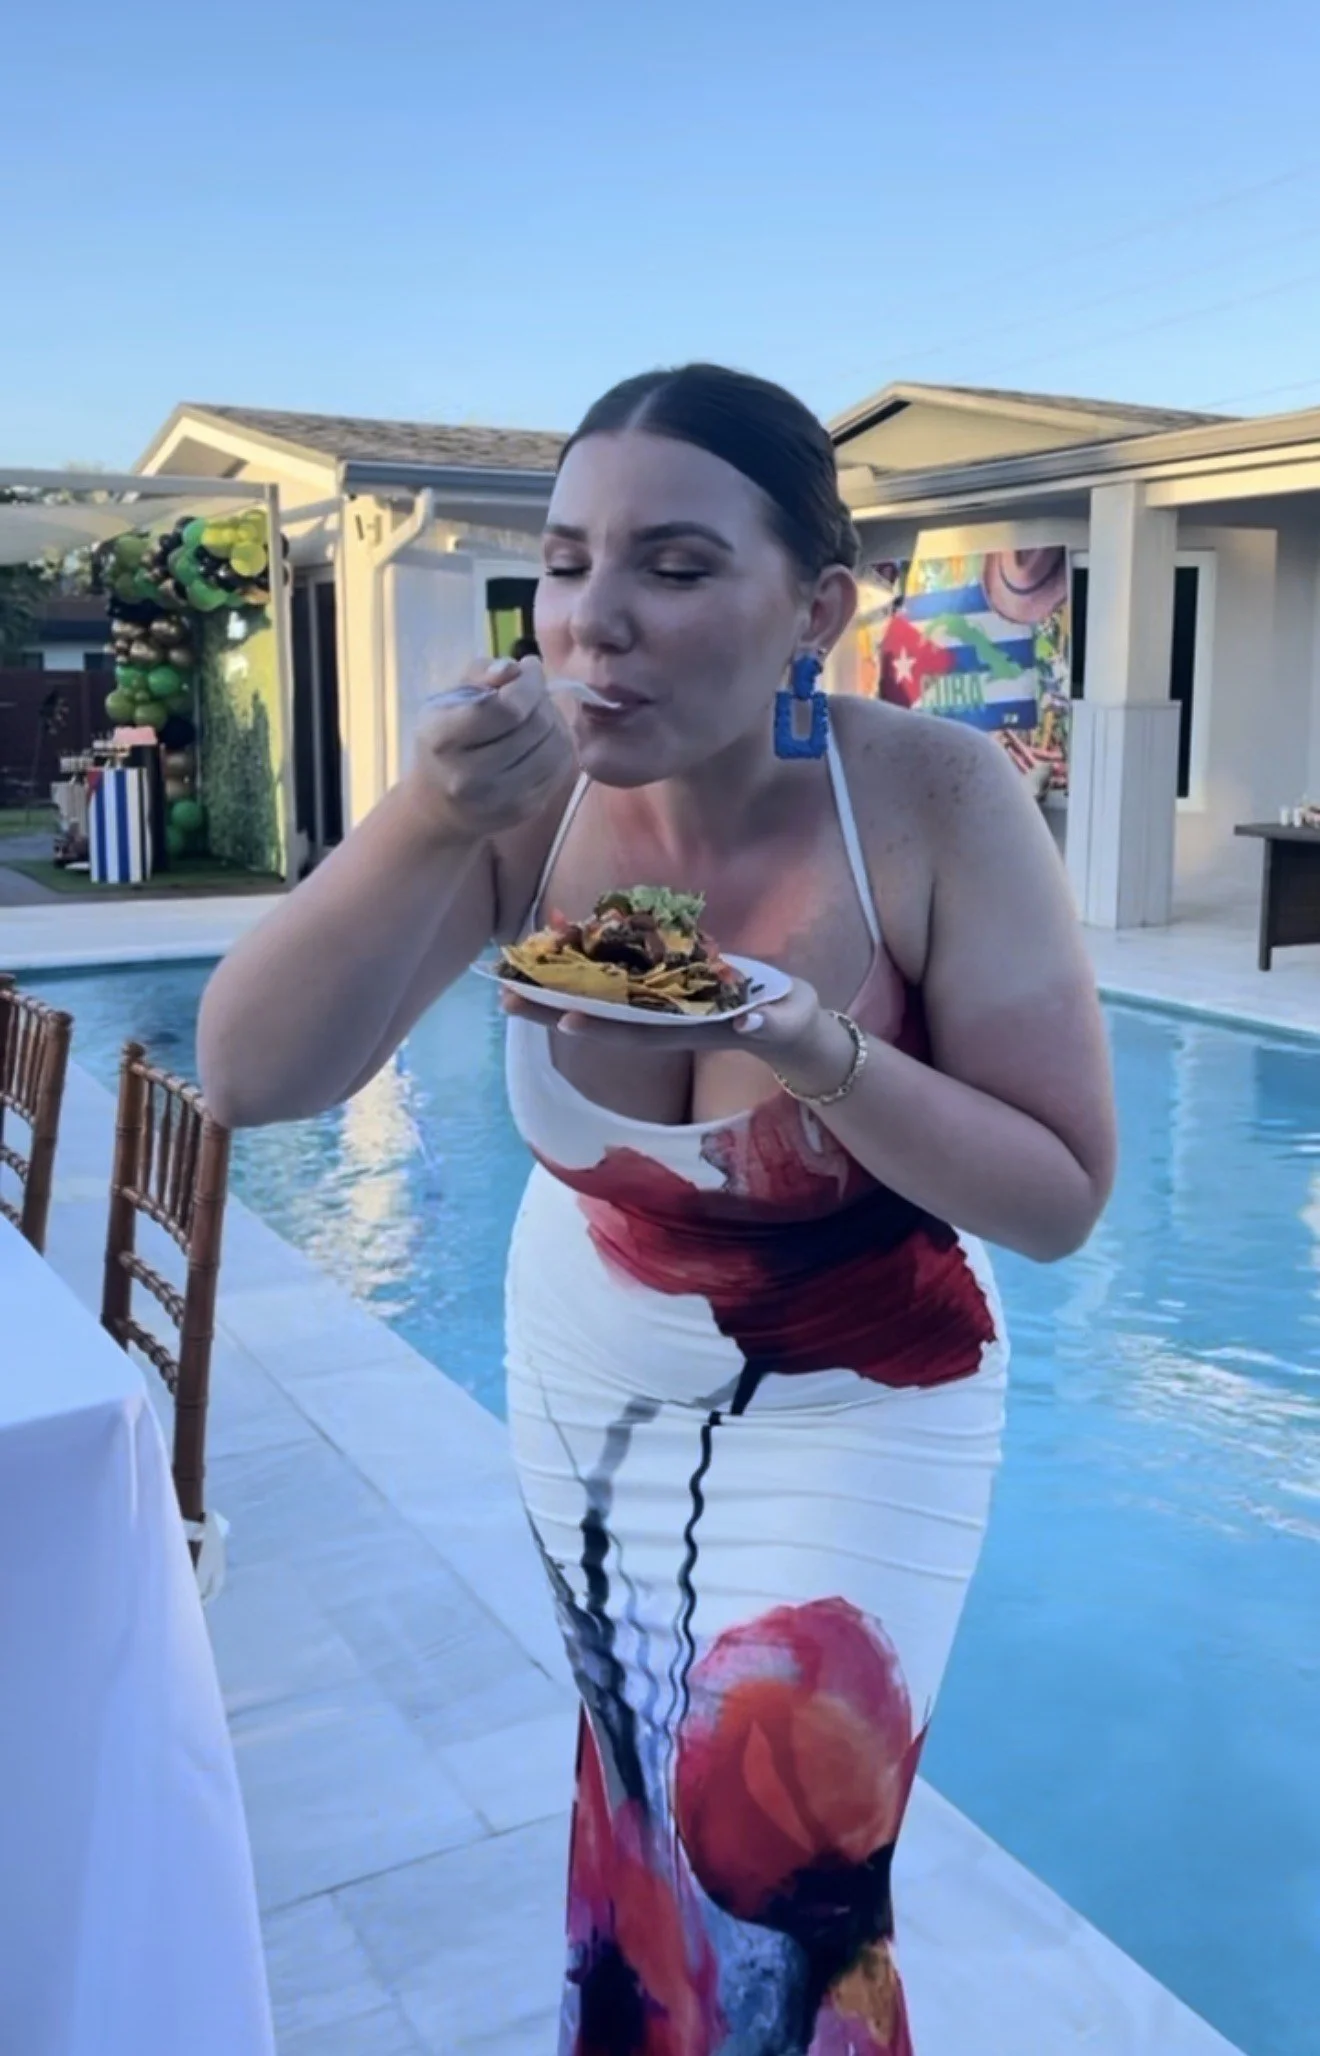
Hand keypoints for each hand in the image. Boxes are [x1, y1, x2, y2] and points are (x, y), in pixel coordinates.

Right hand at [403, 656, 574, 840]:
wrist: (441, 806)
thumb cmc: (446, 742)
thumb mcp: (447, 700)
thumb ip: (480, 674)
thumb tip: (515, 668)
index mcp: (443, 739)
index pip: (505, 708)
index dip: (528, 682)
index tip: (531, 667)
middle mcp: (469, 776)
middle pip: (534, 726)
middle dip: (542, 699)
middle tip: (534, 691)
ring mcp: (500, 798)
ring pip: (555, 747)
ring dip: (556, 721)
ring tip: (540, 713)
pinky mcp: (525, 809)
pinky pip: (561, 768)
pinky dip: (560, 746)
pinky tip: (543, 738)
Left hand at [501, 977, 856, 1093]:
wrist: (791, 1030)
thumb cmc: (792, 1023)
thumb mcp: (789, 1023)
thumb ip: (771, 1023)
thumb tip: (749, 1022)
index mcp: (691, 1027)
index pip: (641, 1030)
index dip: (604, 1026)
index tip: (565, 1021)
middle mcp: (666, 1020)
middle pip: (603, 1017)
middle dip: (555, 1010)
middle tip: (504, 997)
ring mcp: (660, 1005)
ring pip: (599, 1001)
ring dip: (555, 993)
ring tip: (508, 981)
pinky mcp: (663, 987)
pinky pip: (614, 979)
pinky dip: (581, 970)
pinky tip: (548, 957)